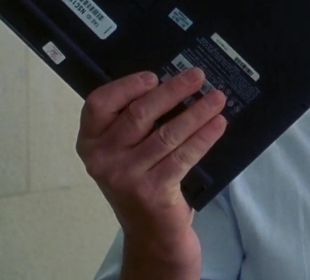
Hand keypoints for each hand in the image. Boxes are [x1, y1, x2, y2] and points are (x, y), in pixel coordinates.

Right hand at [76, 68, 226, 277]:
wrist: (151, 233)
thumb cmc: (142, 181)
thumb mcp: (127, 151)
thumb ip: (135, 123)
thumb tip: (172, 83)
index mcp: (90, 142)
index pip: (98, 104)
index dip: (126, 86)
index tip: (155, 76)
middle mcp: (101, 159)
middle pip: (138, 114)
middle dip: (173, 91)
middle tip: (198, 76)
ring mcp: (125, 177)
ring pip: (166, 134)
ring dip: (196, 112)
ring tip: (218, 98)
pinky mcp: (151, 191)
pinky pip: (183, 156)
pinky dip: (203, 137)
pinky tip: (219, 124)